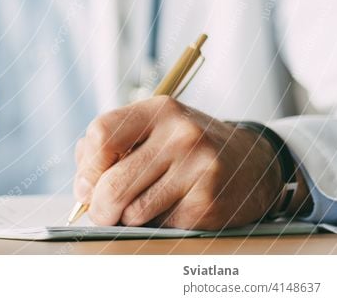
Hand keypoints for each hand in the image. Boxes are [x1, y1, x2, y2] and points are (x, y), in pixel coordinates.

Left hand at [73, 96, 310, 229]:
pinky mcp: (210, 203)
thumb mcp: (152, 129)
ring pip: (134, 211)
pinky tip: (172, 210)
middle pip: (113, 182)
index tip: (88, 183)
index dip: (86, 166)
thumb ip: (110, 149)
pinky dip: (157, 225)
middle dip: (99, 207)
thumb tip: (84, 189)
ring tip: (141, 208)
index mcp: (159, 110)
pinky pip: (161, 226)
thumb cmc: (185, 148)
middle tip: (102, 213)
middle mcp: (181, 135)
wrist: (252, 162)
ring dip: (128, 219)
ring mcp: (199, 169)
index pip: (101, 134)